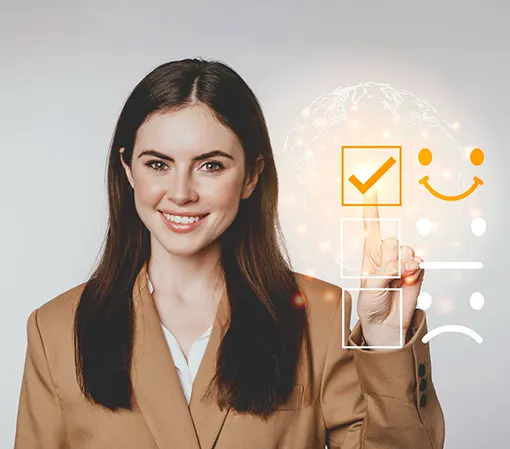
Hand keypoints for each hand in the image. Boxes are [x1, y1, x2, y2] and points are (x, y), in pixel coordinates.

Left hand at [357, 189, 424, 347]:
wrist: (385, 323)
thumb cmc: (370, 303)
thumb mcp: (369, 286)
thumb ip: (386, 270)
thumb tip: (408, 262)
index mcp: (369, 255)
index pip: (370, 227)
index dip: (370, 209)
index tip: (370, 188)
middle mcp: (386, 255)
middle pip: (390, 240)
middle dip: (388, 258)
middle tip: (384, 276)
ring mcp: (402, 262)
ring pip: (406, 250)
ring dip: (402, 265)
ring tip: (397, 280)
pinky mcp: (416, 272)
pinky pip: (419, 263)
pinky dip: (414, 271)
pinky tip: (408, 281)